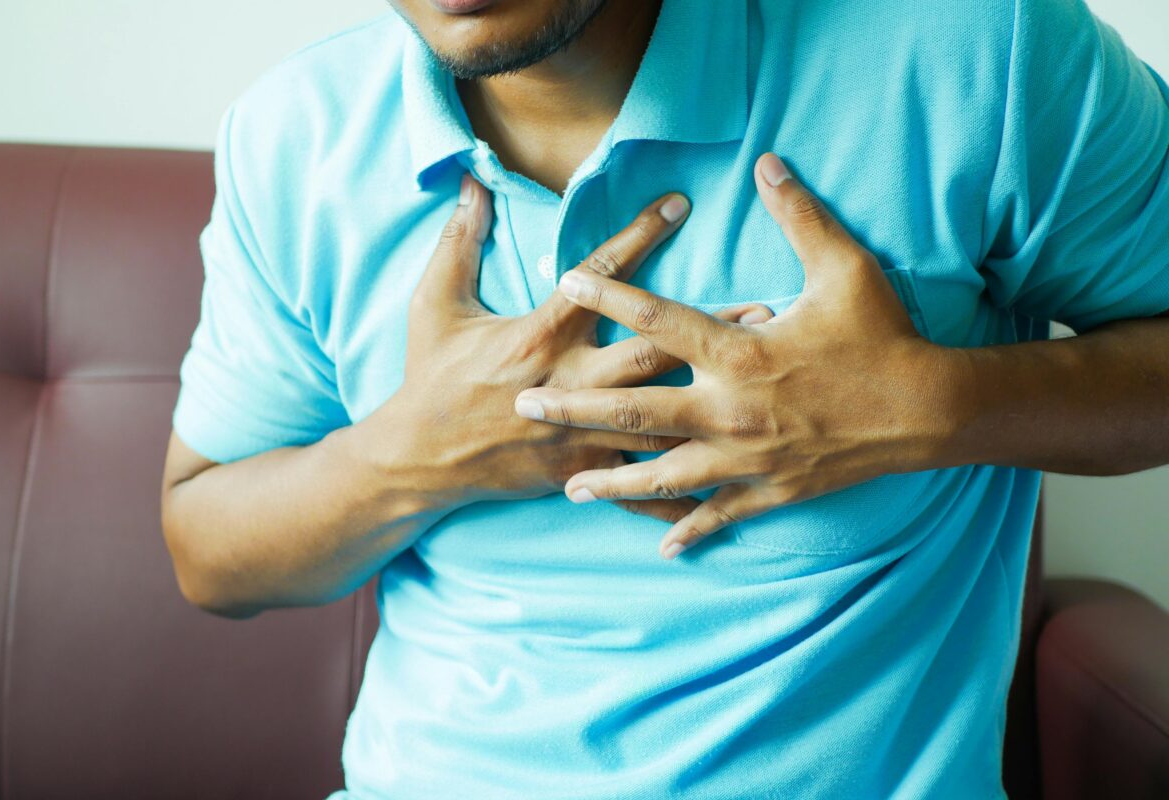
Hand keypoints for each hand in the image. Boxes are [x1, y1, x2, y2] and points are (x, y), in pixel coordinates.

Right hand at [374, 172, 774, 522]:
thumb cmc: (428, 376)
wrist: (416, 458)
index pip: (599, 279)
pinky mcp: (581, 469)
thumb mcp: (433, 304)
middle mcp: (569, 382)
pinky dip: (684, 486)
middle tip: (764, 310)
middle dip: (709, 330)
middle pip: (652, 352)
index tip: (679, 204)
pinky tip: (730, 484)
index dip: (639, 236)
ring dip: (714, 399)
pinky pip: (640, 481)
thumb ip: (459, 242)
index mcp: (538, 336)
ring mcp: (579, 432)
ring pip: (660, 417)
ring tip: (763, 383)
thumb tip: (473, 185)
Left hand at [512, 153, 958, 558]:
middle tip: (525, 407)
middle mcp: (730, 409)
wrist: (929, 409)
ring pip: (662, 476)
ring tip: (569, 489)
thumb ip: (799, 215)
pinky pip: (718, 515)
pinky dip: (688, 531)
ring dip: (612, 483)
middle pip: (634, 411)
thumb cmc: (884, 335)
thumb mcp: (845, 267)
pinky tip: (658, 547)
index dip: (608, 297)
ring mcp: (746, 457)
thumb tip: (769, 163)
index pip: (659, 320)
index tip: (563, 283)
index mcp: (739, 353)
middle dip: (574, 409)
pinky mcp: (769, 490)